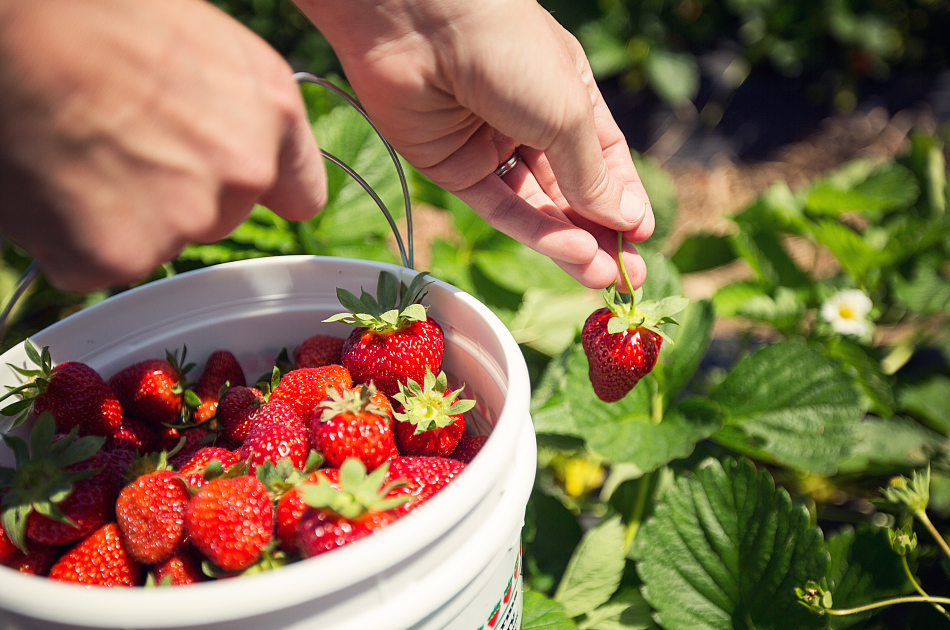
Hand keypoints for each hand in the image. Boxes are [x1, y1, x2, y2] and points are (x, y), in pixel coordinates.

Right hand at [0, 0, 325, 291]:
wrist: (10, 30)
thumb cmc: (92, 14)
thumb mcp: (196, 38)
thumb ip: (233, 102)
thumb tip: (236, 134)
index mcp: (272, 111)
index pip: (300, 191)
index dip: (261, 190)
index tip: (233, 188)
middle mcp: (243, 170)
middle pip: (219, 216)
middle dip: (176, 196)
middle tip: (116, 143)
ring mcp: (184, 218)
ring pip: (159, 241)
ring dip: (120, 216)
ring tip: (76, 150)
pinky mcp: (119, 254)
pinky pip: (98, 264)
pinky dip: (70, 239)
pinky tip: (50, 183)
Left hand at [296, 0, 653, 288]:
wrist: (419, 22)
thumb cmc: (509, 49)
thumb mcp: (568, 112)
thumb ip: (592, 173)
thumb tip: (624, 220)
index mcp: (566, 92)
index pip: (603, 156)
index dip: (621, 198)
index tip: (641, 236)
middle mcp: (528, 120)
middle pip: (569, 189)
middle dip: (598, 232)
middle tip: (627, 277)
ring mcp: (488, 145)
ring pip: (535, 206)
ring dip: (569, 241)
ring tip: (601, 276)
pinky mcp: (450, 168)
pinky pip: (497, 207)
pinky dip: (532, 231)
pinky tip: (568, 251)